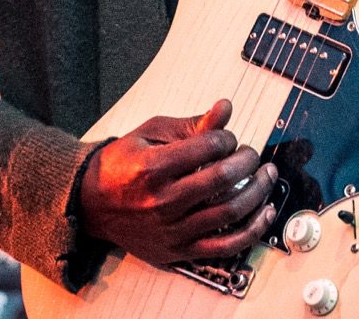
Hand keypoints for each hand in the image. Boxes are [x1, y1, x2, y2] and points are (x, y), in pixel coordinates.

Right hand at [78, 99, 277, 264]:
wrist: (92, 204)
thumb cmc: (122, 164)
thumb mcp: (151, 133)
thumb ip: (192, 124)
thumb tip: (225, 107)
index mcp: (153, 167)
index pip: (207, 148)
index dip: (226, 138)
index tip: (228, 138)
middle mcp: (162, 201)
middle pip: (221, 179)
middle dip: (247, 161)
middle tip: (252, 154)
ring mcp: (172, 230)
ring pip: (229, 213)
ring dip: (257, 191)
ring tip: (266, 176)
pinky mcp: (179, 251)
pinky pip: (225, 246)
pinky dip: (251, 230)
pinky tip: (265, 212)